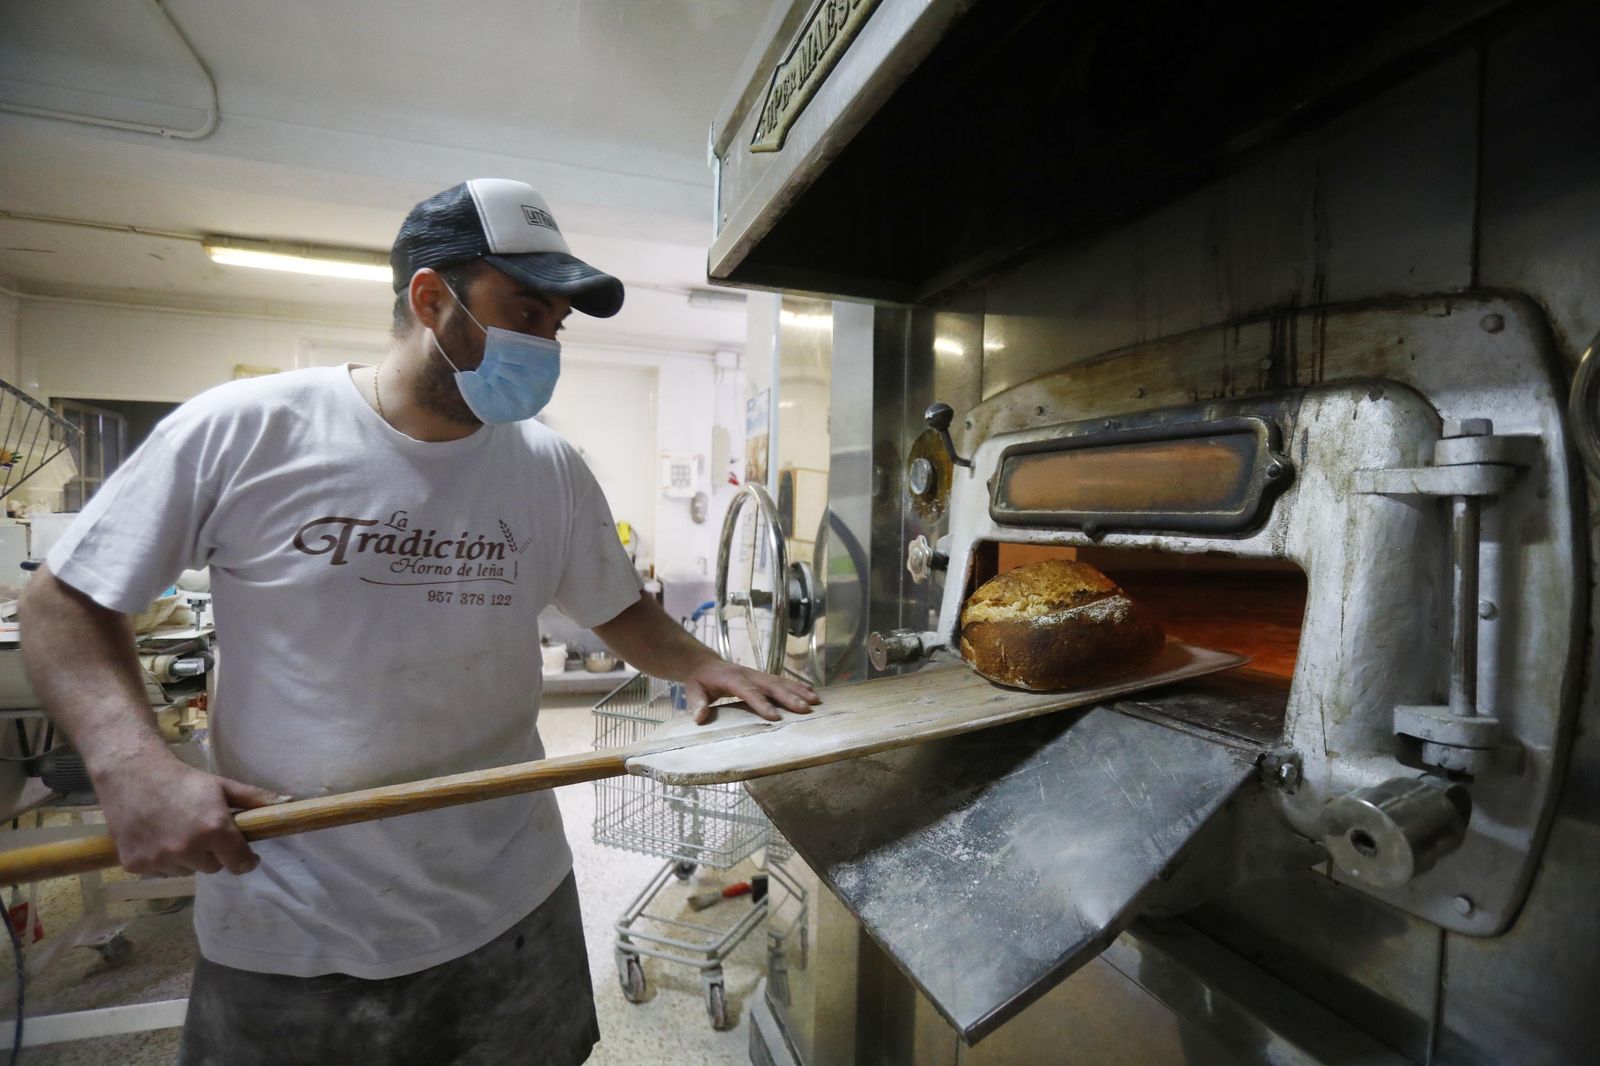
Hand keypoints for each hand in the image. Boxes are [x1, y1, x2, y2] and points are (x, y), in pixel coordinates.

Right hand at [91, 750, 288, 876]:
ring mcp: (160, 860)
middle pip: (213, 867)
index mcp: (214, 830)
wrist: (132, 775)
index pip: (240, 864)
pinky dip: (162, 859)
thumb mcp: (221, 786)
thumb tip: (289, 803)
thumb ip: (255, 799)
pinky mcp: (136, 865)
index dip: (245, 860)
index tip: (246, 854)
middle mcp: (187, 849)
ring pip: (187, 870)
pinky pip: (161, 871)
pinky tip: (156, 836)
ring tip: (176, 830)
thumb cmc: (183, 780)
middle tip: (202, 831)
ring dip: (187, 857)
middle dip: (213, 853)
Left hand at [683, 659, 820, 724]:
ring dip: (799, 691)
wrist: (704, 663)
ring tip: (815, 701)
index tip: (775, 717)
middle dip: (789, 697)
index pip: (749, 692)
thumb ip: (696, 703)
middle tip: (805, 709)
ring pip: (781, 682)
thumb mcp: (692, 690)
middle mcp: (748, 674)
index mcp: (732, 678)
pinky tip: (811, 692)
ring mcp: (757, 674)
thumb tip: (700, 717)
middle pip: (771, 685)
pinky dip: (798, 686)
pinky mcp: (762, 676)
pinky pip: (782, 681)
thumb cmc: (699, 680)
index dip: (762, 704)